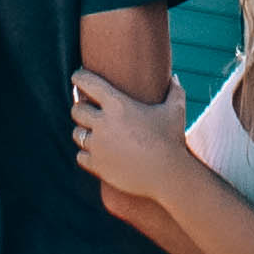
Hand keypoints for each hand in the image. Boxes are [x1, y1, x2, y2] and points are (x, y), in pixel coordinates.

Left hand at [66, 66, 190, 211]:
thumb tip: (175, 77)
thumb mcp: (175, 111)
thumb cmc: (172, 140)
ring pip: (77, 134)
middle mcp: (103, 123)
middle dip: (82, 108)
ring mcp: (98, 146)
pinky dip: (86, 154)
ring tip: (90, 131)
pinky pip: (81, 156)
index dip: (80, 78)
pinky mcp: (97, 166)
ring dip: (83, 131)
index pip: (87, 83)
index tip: (78, 77)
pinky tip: (94, 152)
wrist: (168, 175)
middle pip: (77, 110)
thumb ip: (175, 91)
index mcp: (117, 104)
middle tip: (87, 108)